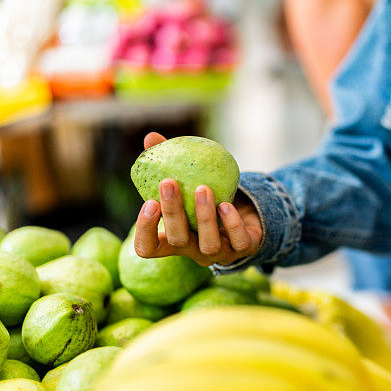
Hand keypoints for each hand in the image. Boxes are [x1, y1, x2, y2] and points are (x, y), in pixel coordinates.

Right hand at [133, 132, 262, 266]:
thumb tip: (150, 138)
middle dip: (172, 212)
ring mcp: (218, 252)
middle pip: (177, 240)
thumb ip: (166, 163)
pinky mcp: (242, 249)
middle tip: (168, 183)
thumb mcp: (186, 181)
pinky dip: (232, 224)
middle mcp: (192, 250)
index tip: (149, 202)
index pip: (147, 247)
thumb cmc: (206, 199)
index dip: (145, 230)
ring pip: (208, 244)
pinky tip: (226, 205)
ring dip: (204, 217)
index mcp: (172, 239)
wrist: (245, 213)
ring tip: (202, 189)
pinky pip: (238, 241)